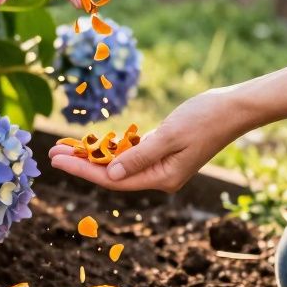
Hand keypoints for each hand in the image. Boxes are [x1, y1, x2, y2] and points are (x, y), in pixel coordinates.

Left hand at [48, 88, 248, 193]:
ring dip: (93, 155)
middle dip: (82, 163)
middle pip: (112, 174)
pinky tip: (93, 143)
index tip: (58, 160)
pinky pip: (131, 154)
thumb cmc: (205, 118)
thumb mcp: (169, 136)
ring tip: (65, 146)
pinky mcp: (163, 151)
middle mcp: (160, 177)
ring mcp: (162, 165)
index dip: (83, 170)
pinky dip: (112, 148)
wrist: (234, 107)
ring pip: (119, 163)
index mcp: (163, 178)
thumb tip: (111, 174)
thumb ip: (139, 156)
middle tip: (53, 152)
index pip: (113, 179)